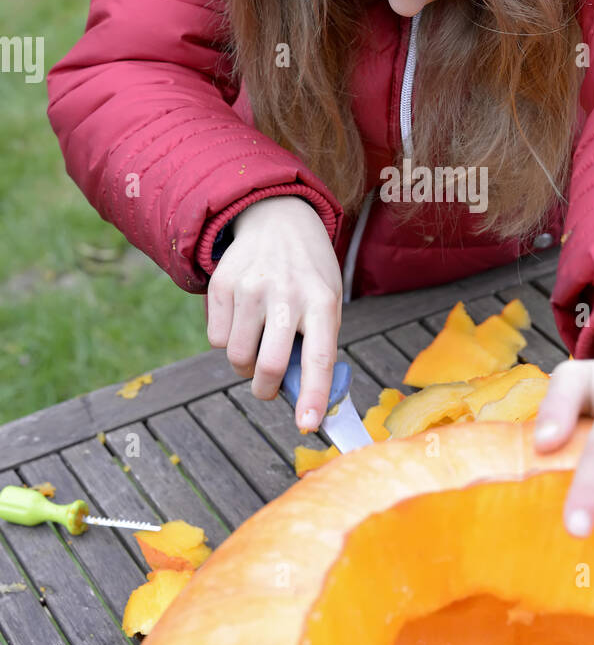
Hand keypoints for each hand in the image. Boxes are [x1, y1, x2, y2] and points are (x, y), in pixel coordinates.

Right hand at [205, 195, 342, 430]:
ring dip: (245, 365)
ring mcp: (250, 288)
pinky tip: (243, 318)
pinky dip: (228, 342)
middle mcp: (286, 294)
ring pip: (236, 357)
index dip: (313, 395)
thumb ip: (317, 345)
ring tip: (258, 343)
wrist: (277, 220)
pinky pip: (216, 339)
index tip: (307, 424)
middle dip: (265, 390)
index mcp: (321, 301)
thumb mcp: (327, 301)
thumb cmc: (309, 275)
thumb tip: (303, 397)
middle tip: (268, 389)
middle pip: (267, 365)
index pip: (318, 358)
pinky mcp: (222, 284)